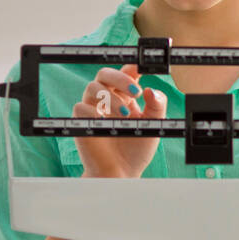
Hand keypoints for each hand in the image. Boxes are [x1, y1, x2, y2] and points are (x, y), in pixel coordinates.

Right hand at [72, 63, 166, 177]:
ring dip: (110, 98)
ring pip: (92, 87)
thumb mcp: (155, 125)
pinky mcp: (82, 122)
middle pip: (105, 74)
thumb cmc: (137, 148)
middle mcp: (107, 99)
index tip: (141, 67)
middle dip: (120, 78)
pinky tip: (105, 121)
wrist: (123, 172)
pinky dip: (93, 111)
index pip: (125, 73)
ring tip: (125, 113)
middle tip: (136, 91)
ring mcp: (93, 109)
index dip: (131, 67)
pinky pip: (81, 107)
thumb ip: (157, 106)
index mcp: (125, 96)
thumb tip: (151, 89)